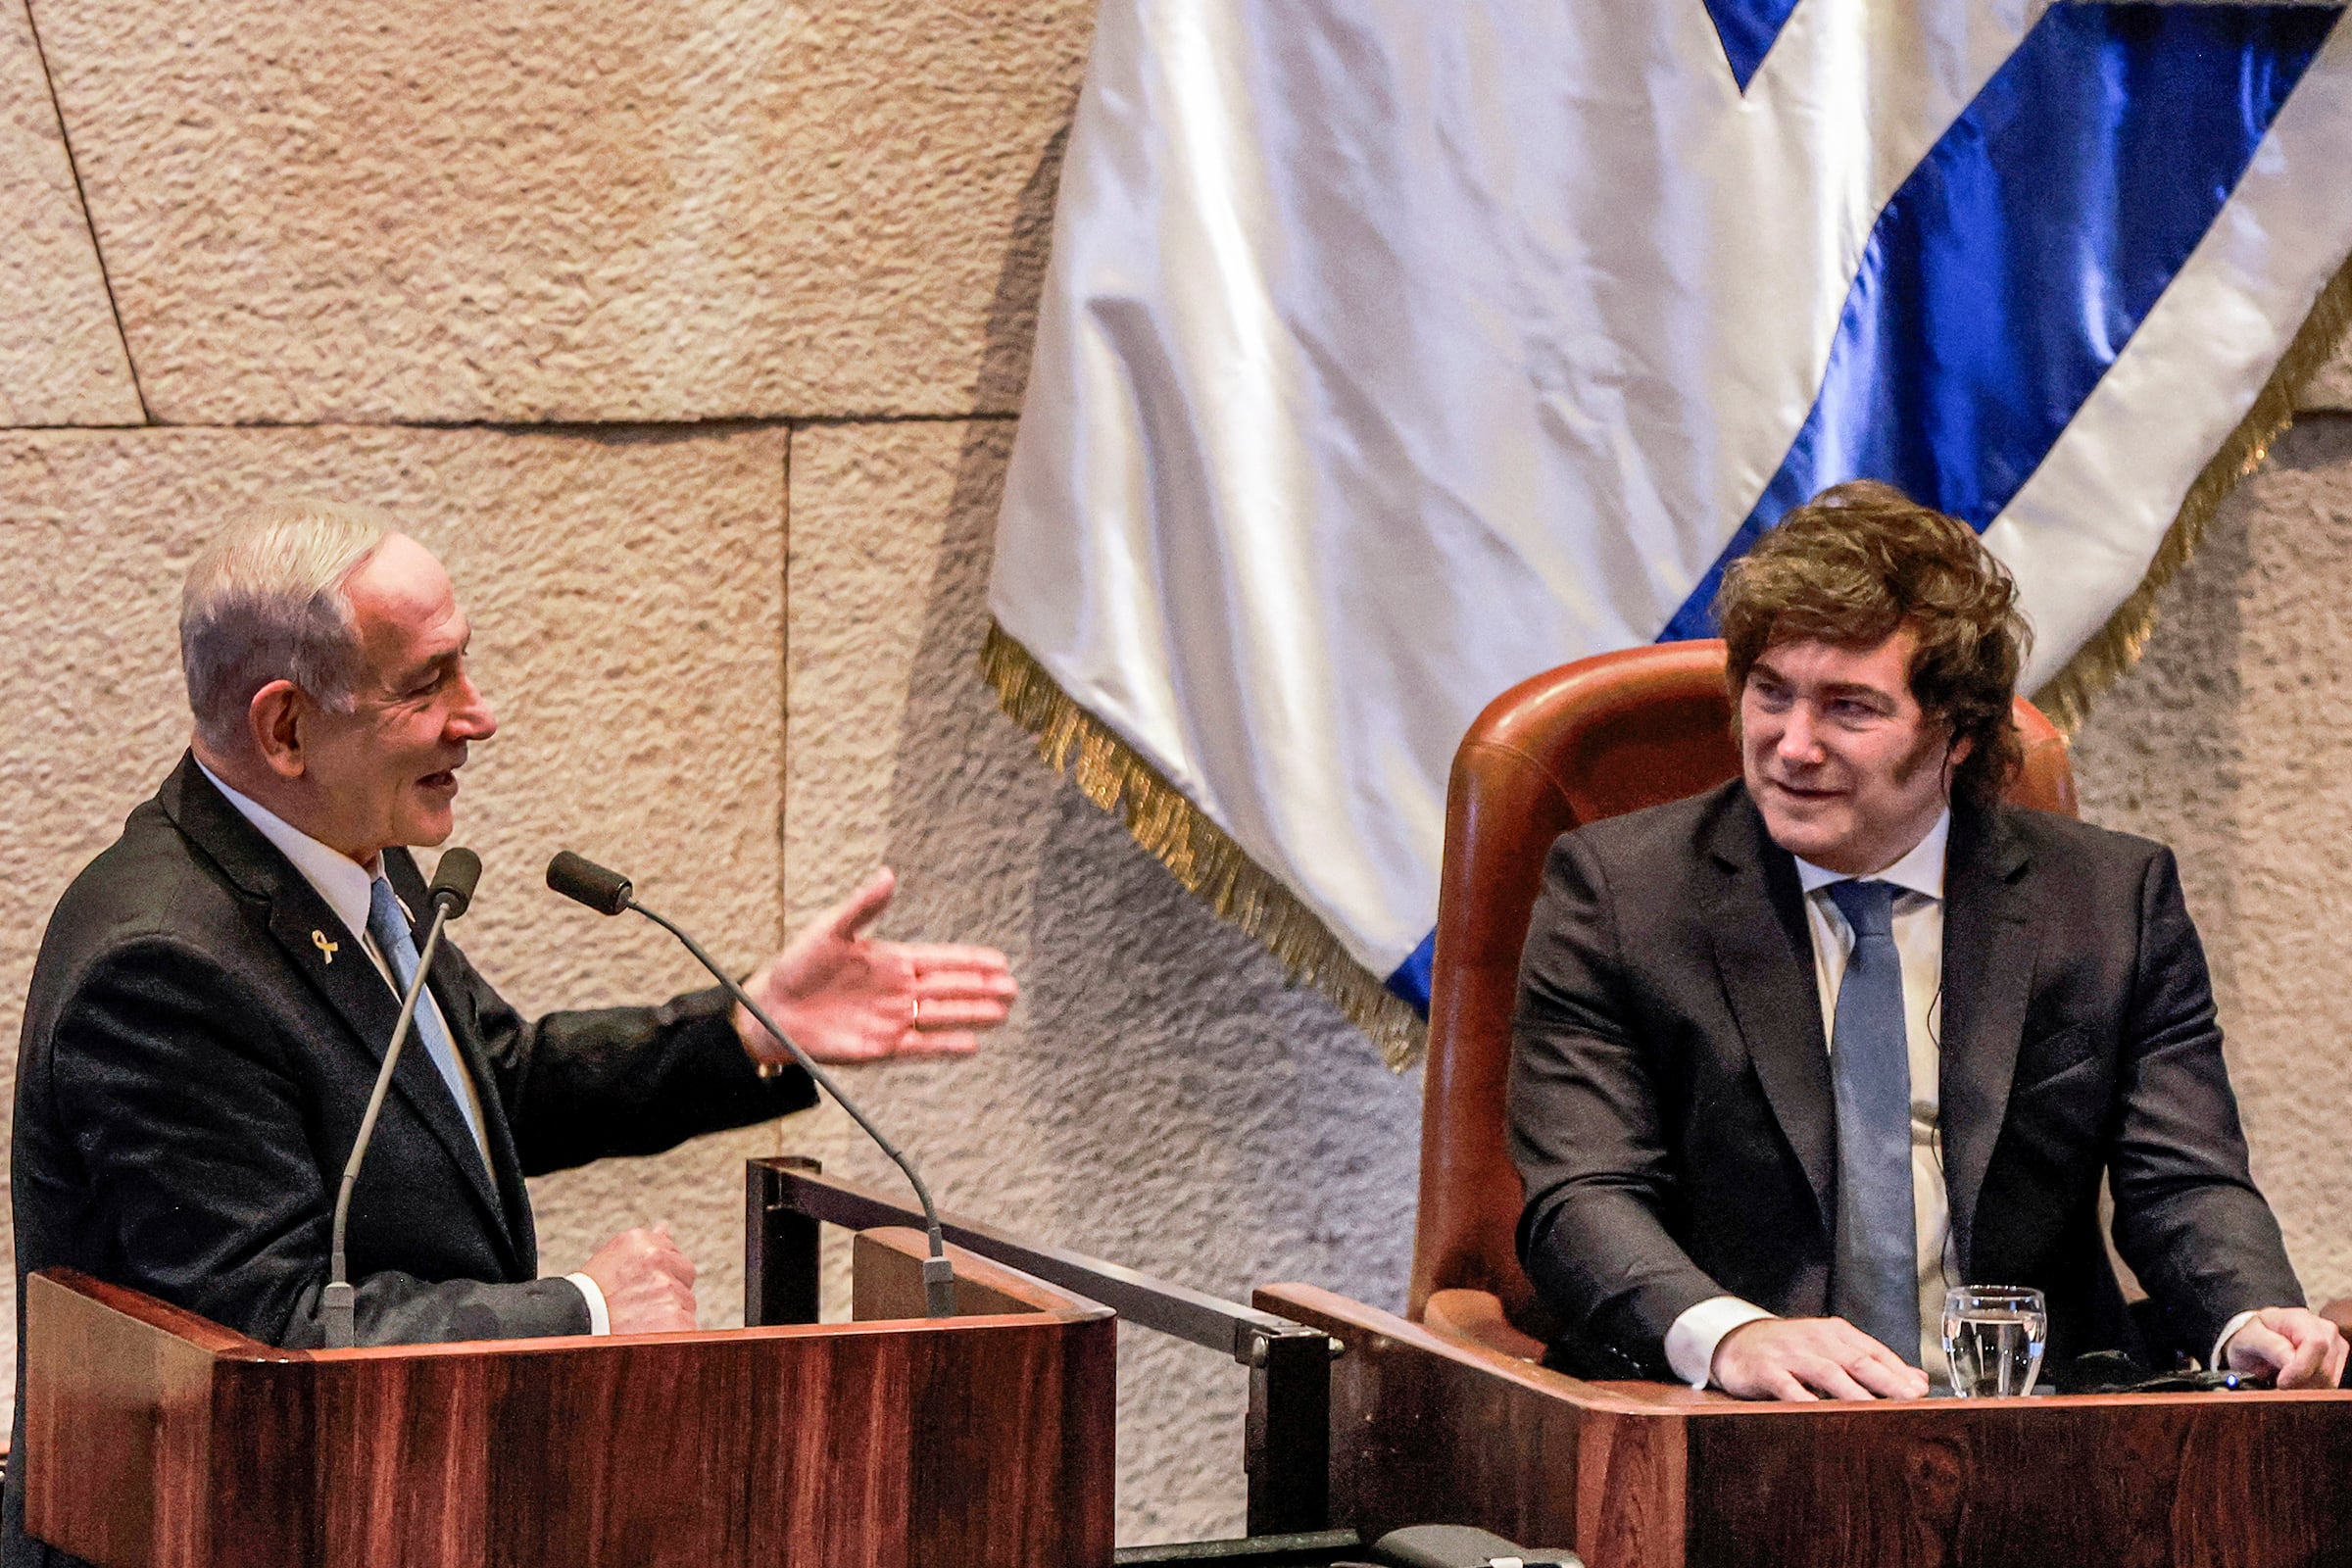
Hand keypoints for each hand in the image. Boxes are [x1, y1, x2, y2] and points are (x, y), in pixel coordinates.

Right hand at [581, 1226, 697, 1333]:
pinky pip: (687, 1326)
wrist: (574, 1325)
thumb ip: (647, 1244)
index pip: (675, 1257)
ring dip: (671, 1314)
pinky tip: (649, 1336)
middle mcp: (655, 1259)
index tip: (643, 1291)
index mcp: (641, 1240)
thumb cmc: (590, 1297)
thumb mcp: (614, 1259)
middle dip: (670, 1293)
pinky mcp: (674, 1316)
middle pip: (684, 1279)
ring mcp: (665, 1287)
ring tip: (638, 1322)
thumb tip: (665, 1228)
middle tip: (640, 1308)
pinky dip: (673, 1334)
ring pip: (686, 1304)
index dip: (661, 1277)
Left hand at [735, 867, 1016, 1064]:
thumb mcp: (831, 929)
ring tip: (1003, 1012)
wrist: (772, 1011)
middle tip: (1014, 987)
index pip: (941, 959)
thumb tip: (888, 874)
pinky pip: (922, 1045)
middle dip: (981, 987)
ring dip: (972, 1014)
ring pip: (942, 1015)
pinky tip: (972, 1044)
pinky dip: (946, 1045)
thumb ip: (864, 906)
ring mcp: (892, 1018)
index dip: (971, 960)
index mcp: (891, 959)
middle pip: (950, 988)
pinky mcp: (882, 1046)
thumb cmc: (797, 965)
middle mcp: (898, 989)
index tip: (1000, 961)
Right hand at [1712, 1316, 1930, 1400]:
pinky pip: (1787, 1386)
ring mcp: (1790, 1353)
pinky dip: (1804, 1399)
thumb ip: (1873, 1364)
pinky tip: (1819, 1413)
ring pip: (1827, 1372)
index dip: (1898, 1371)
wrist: (1736, 1341)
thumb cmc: (1792, 1350)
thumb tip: (1918, 1381)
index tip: (1921, 1392)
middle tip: (1909, 1400)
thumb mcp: (1831, 1349)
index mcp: (1835, 1333)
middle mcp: (1815, 1339)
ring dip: (1853, 1392)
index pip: (1873, 1351)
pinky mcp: (1766, 1369)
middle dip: (1886, 1381)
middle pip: (1856, 1360)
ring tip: (1875, 1410)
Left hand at [2222, 1307, 2348, 1389]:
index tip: (2281, 1382)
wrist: (2260, 1338)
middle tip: (2277, 1380)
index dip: (2300, 1369)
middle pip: (2324, 1369)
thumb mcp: (2250, 1338)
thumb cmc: (2254, 1336)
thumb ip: (2271, 1346)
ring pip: (2328, 1381)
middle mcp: (2325, 1331)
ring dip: (2303, 1387)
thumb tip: (2291, 1361)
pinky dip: (2310, 1389)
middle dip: (2298, 1382)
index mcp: (2301, 1319)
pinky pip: (2328, 1387)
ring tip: (2285, 1377)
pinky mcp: (2338, 1364)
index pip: (2316, 1344)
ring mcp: (2335, 1348)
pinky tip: (2296, 1381)